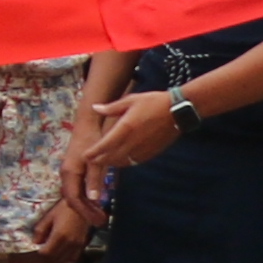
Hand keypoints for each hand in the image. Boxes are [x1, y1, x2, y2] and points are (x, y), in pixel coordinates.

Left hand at [67, 92, 183, 193]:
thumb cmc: (153, 102)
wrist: (178, 111)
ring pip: (122, 162)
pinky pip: (134, 162)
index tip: (85, 156)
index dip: (93, 153)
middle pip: (111, 157)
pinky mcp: (151, 153)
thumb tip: (94, 108)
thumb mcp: (130, 100)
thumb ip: (111, 107)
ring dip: (111, 162)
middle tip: (91, 160)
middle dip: (99, 160)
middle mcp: (132, 142)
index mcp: (125, 128)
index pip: (104, 145)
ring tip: (104, 160)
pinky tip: (121, 160)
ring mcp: (143, 149)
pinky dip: (124, 162)